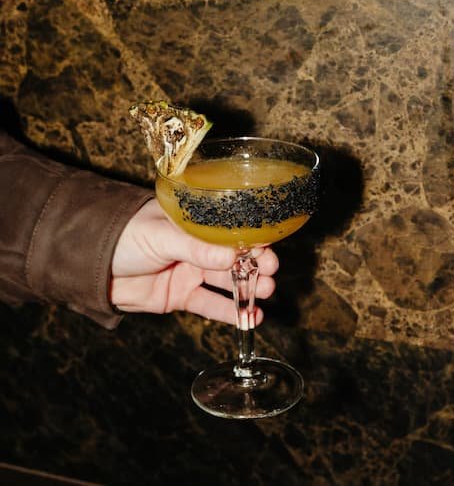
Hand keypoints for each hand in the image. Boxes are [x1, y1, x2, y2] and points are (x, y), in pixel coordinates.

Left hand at [110, 199, 278, 324]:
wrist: (92, 267)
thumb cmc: (123, 237)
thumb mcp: (160, 236)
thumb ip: (196, 248)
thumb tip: (232, 257)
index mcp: (194, 225)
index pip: (231, 231)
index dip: (252, 240)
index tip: (268, 250)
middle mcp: (197, 248)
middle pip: (234, 258)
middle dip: (256, 265)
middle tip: (270, 273)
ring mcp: (190, 273)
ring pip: (227, 282)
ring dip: (248, 289)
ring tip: (265, 293)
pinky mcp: (182, 296)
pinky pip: (211, 305)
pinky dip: (230, 313)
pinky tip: (249, 318)